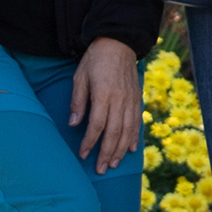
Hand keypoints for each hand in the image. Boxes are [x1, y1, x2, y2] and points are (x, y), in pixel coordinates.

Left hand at [69, 37, 144, 169]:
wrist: (119, 42)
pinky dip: (134, 137)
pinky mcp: (137, 98)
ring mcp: (131, 100)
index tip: (83, 154)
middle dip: (107, 153)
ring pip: (128, 131)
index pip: (97, 125)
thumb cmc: (96, 59)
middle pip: (114, 133)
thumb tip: (74, 124)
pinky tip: (131, 149)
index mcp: (104, 94)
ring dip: (121, 150)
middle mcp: (120, 100)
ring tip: (114, 164)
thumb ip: (78, 101)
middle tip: (100, 169)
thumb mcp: (80, 76)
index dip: (90, 142)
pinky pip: (137, 122)